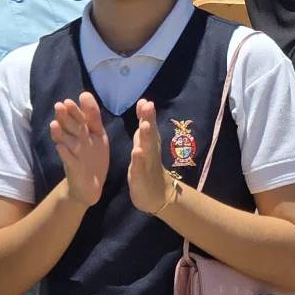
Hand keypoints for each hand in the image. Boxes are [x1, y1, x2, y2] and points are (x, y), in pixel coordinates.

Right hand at [50, 91, 109, 206]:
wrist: (89, 184)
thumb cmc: (93, 156)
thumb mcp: (98, 135)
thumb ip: (93, 116)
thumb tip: (85, 93)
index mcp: (85, 132)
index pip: (82, 118)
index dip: (79, 109)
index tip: (78, 97)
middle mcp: (77, 141)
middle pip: (72, 127)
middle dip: (67, 117)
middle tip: (60, 105)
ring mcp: (73, 154)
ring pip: (66, 141)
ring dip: (60, 133)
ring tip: (54, 124)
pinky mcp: (72, 167)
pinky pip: (67, 159)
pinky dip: (63, 152)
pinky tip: (59, 146)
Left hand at [128, 100, 175, 215]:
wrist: (157, 193)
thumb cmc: (148, 164)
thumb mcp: (145, 141)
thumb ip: (145, 122)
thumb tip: (144, 101)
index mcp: (150, 141)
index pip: (148, 124)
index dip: (147, 113)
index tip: (145, 101)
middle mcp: (151, 150)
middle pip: (150, 133)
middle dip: (149, 120)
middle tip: (148, 106)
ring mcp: (146, 163)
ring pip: (146, 148)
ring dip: (146, 137)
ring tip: (143, 125)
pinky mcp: (140, 176)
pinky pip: (139, 167)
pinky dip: (138, 159)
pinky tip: (137, 152)